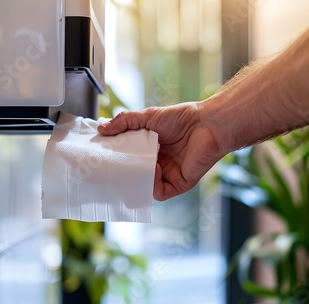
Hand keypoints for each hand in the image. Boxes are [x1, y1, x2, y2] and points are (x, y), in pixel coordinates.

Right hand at [98, 102, 222, 200]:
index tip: (102, 155)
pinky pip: (159, 192)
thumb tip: (101, 129)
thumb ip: (124, 122)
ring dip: (138, 178)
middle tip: (109, 166)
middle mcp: (158, 163)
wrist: (207, 124)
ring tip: (135, 164)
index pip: (128, 158)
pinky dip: (153, 184)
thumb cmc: (182, 118)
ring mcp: (168, 175)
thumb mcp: (147, 116)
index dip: (116, 158)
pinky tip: (155, 169)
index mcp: (150, 148)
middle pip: (134, 174)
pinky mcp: (179, 184)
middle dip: (123, 172)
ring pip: (145, 186)